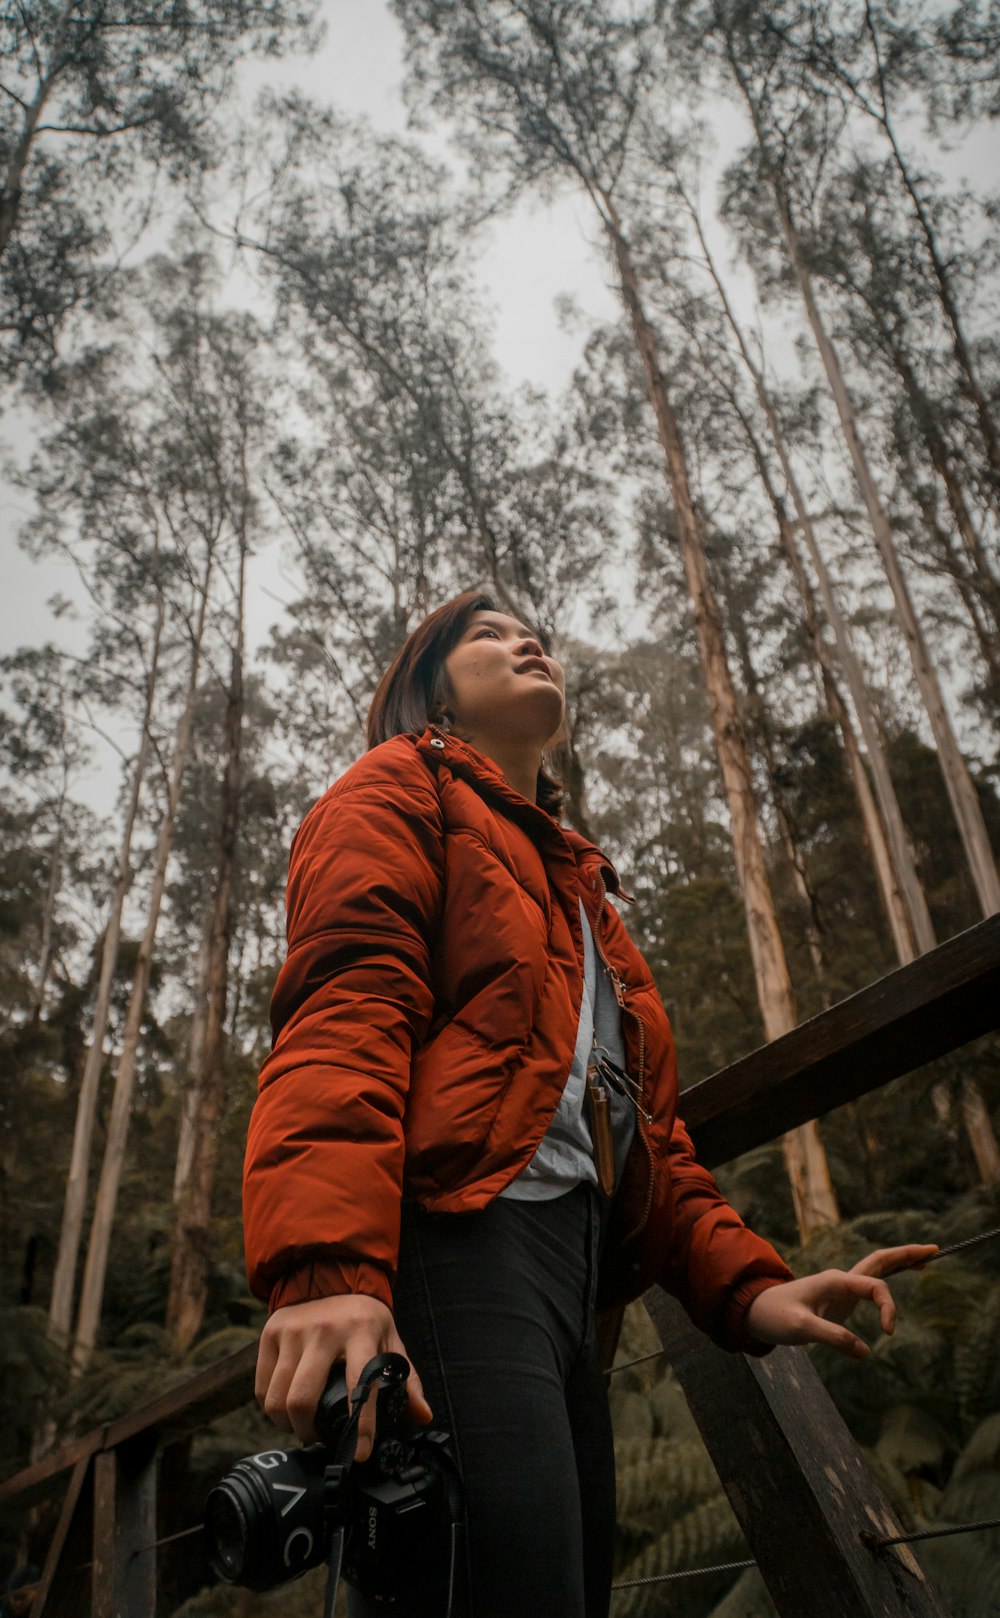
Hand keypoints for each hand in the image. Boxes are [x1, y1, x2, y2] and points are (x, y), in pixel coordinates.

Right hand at [255, 1293, 432, 1458]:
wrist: (330, 1275)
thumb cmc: (364, 1318)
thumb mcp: (391, 1341)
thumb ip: (407, 1380)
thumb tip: (423, 1416)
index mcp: (360, 1331)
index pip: (359, 1384)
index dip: (360, 1425)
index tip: (359, 1453)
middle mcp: (323, 1330)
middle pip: (303, 1399)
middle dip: (309, 1432)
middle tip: (319, 1439)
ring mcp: (293, 1330)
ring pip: (277, 1398)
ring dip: (288, 1425)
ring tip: (302, 1426)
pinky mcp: (271, 1333)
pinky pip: (262, 1388)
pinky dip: (271, 1409)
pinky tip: (286, 1408)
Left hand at [744, 1244, 938, 1358]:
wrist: (757, 1312)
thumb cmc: (776, 1317)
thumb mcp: (801, 1329)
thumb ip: (833, 1338)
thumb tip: (866, 1352)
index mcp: (835, 1281)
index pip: (874, 1286)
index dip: (888, 1307)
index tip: (887, 1333)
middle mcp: (842, 1279)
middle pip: (881, 1260)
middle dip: (907, 1255)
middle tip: (934, 1249)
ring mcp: (842, 1286)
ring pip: (877, 1268)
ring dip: (901, 1261)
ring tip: (927, 1257)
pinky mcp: (842, 1298)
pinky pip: (871, 1283)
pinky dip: (889, 1276)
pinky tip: (902, 1275)